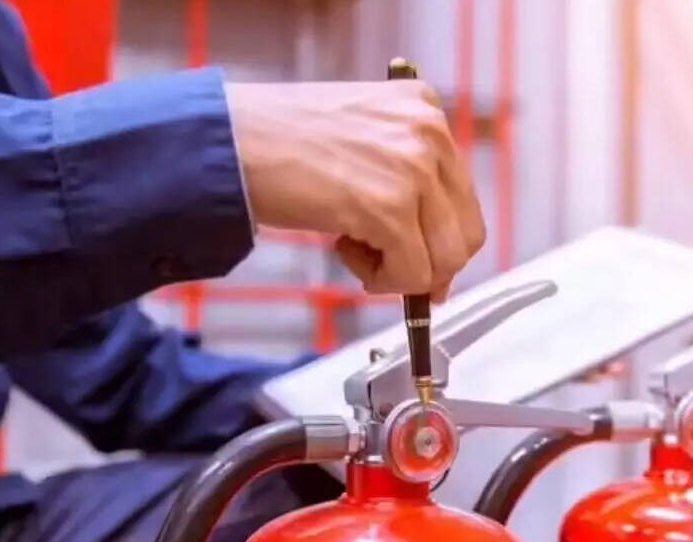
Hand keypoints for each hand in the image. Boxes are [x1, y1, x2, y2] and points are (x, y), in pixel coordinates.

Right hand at [225, 80, 484, 300]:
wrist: (226, 139)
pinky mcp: (391, 206)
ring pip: (445, 259)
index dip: (439, 238)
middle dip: (429, 263)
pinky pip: (412, 273)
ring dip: (402, 272)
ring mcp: (414, 168)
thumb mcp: (360, 139)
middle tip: (388, 267)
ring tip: (354, 248)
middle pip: (466, 232)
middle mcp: (429, 133)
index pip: (462, 195)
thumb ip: (404, 180)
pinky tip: (343, 249)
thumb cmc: (277, 140)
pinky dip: (381, 281)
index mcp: (424, 109)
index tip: (415, 257)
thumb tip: (437, 260)